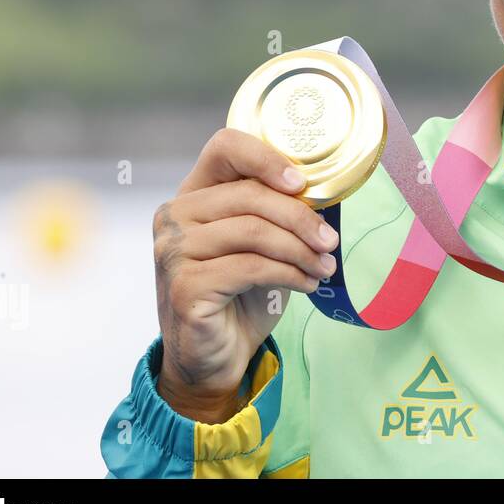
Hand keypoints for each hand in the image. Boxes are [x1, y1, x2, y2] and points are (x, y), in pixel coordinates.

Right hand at [151, 128, 340, 421]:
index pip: (224, 147)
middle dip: (301, 217)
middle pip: (250, 194)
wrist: (213, 357)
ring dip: (300, 250)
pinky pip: (251, 267)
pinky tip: (308, 283)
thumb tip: (323, 193)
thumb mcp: (262, 246)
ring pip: (254, 232)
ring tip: (324, 266)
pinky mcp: (184, 286)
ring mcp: (172, 251)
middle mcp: (174, 216)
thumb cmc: (240, 295)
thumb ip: (276, 214)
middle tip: (330, 241)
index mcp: (193, 194)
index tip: (303, 183)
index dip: (267, 157)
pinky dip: (289, 274)